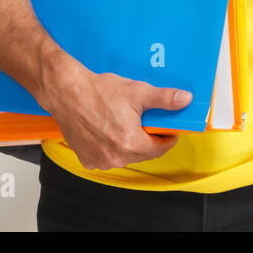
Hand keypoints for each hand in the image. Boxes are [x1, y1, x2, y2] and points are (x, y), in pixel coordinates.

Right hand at [39, 56, 188, 170]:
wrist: (67, 92)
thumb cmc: (100, 92)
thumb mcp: (138, 92)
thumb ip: (164, 99)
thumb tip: (186, 99)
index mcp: (130, 143)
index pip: (160, 149)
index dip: (167, 137)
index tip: (167, 129)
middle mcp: (115, 157)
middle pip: (143, 153)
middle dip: (148, 139)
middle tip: (144, 121)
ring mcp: (99, 161)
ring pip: (125, 157)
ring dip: (130, 144)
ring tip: (125, 124)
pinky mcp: (87, 159)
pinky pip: (108, 158)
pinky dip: (112, 148)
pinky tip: (108, 131)